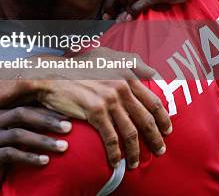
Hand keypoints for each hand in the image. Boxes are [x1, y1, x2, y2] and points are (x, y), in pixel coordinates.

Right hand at [0, 107, 70, 194]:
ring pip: (17, 134)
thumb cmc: (3, 154)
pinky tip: (46, 161)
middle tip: (68, 128)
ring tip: (62, 147)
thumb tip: (59, 116)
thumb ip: (26, 125)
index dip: (45, 112)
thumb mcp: (13, 137)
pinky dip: (30, 157)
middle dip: (46, 121)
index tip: (66, 117)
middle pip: (20, 115)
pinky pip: (11, 154)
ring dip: (43, 141)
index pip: (23, 107)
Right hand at [33, 49, 171, 168]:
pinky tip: (115, 162)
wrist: (51, 74)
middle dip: (155, 138)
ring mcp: (109, 99)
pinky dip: (115, 153)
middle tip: (159, 150)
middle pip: (146, 119)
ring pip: (130, 132)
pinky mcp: (95, 111)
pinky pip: (111, 138)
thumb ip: (129, 61)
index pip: (153, 100)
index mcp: (127, 74)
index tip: (167, 130)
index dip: (163, 118)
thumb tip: (150, 71)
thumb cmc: (77, 66)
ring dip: (136, 151)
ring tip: (136, 162)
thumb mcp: (106, 55)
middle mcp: (121, 86)